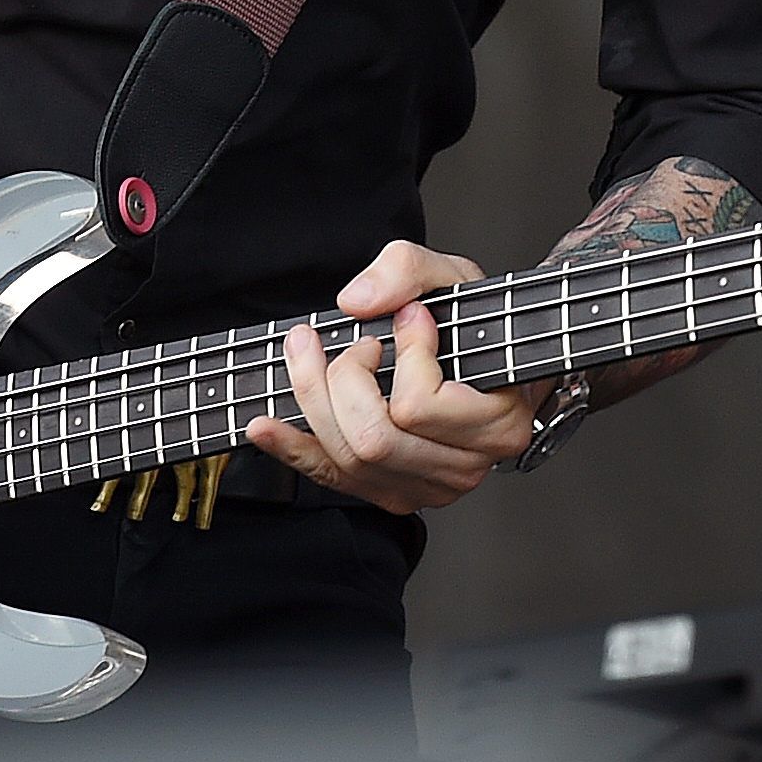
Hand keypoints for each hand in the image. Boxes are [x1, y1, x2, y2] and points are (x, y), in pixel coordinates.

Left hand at [245, 240, 540, 513]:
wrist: (488, 358)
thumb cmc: (478, 323)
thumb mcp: (454, 276)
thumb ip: (408, 270)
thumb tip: (356, 303)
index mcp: (497, 424)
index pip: (418, 405)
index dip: (404, 352)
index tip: (412, 318)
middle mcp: (464, 467)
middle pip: (373, 438)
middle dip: (346, 377)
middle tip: (360, 341)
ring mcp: (426, 486)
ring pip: (349, 458)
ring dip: (315, 398)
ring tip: (312, 354)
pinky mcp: (391, 491)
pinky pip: (330, 476)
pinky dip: (290, 448)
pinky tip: (264, 426)